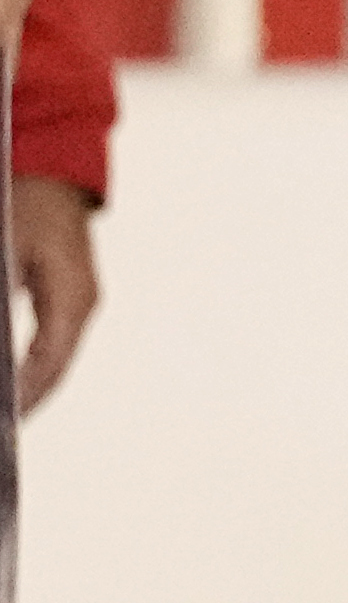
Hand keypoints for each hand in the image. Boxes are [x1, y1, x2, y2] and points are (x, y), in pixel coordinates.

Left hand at [11, 177, 94, 413]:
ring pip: (59, 358)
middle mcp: (83, 303)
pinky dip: (38, 366)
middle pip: (58, 365)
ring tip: (13, 411)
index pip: (50, 359)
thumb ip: (5, 291)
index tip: (9, 414)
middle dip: (30, 398)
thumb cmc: (27, 205)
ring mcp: (81, 301)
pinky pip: (57, 342)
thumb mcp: (5, 251)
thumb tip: (2, 342)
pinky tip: (19, 380)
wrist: (54, 177)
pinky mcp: (72, 297)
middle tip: (8, 425)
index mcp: (72, 296)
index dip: (27, 392)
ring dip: (35, 385)